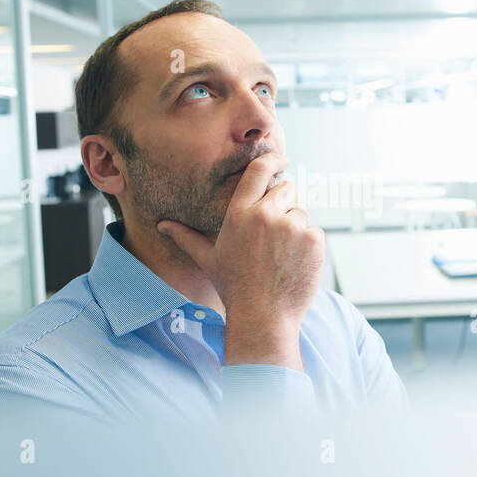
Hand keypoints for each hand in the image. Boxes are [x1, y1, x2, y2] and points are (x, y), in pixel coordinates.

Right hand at [157, 153, 323, 370]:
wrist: (263, 318)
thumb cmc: (234, 288)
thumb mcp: (208, 259)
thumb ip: (186, 237)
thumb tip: (162, 225)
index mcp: (239, 214)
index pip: (258, 171)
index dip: (273, 160)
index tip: (281, 158)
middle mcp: (265, 215)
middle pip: (286, 189)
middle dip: (284, 204)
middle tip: (274, 234)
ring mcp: (292, 227)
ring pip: (301, 212)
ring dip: (295, 227)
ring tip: (281, 255)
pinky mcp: (313, 240)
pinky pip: (315, 230)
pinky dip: (308, 245)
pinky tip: (293, 263)